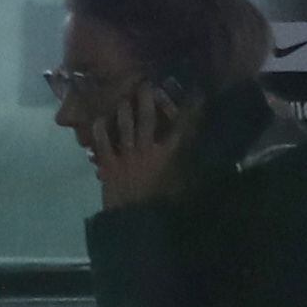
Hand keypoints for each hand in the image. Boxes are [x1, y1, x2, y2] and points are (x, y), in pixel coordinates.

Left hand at [79, 79, 194, 212]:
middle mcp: (147, 150)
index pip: (184, 128)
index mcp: (169, 156)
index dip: (191, 109)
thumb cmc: (164, 207)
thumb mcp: (186, 188)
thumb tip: (208, 160)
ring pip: (125, 126)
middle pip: (147, 118)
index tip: (197, 92)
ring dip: (124, 110)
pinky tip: (99, 120)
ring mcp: (126, 156)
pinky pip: (102, 143)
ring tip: (124, 97)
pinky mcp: (109, 165)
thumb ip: (194, 171)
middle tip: (146, 83)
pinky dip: (100, 131)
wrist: (135, 223)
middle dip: (147, 99)